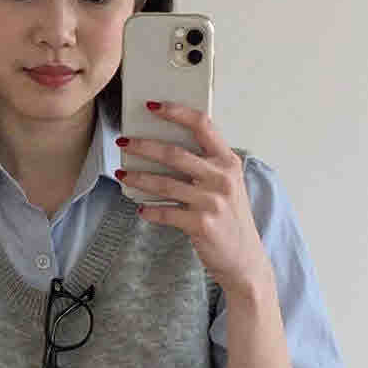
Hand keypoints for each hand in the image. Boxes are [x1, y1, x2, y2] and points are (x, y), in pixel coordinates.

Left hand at [116, 100, 271, 297]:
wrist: (245, 260)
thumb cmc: (231, 220)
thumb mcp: (228, 186)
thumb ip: (207, 167)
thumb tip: (167, 151)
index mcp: (228, 162)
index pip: (203, 125)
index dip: (176, 112)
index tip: (153, 107)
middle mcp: (221, 178)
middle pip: (175, 153)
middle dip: (144, 145)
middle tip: (124, 142)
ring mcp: (211, 202)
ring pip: (165, 183)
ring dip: (139, 177)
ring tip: (123, 174)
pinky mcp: (200, 224)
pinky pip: (166, 213)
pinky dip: (149, 210)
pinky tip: (140, 208)